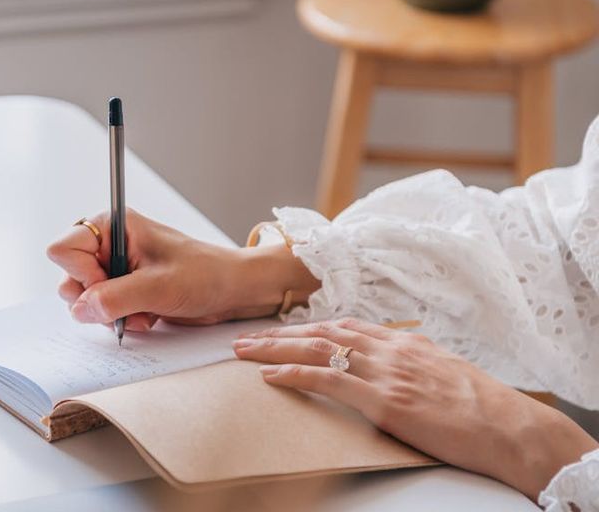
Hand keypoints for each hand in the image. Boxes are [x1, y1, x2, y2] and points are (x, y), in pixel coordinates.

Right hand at [46, 209, 319, 330]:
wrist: (233, 291)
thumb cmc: (205, 274)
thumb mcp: (159, 286)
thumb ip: (114, 298)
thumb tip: (80, 309)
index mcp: (114, 226)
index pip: (64, 249)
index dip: (81, 274)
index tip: (108, 286)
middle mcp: (111, 245)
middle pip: (69, 276)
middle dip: (95, 299)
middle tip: (127, 303)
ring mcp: (117, 268)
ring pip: (84, 298)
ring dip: (110, 313)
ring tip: (143, 311)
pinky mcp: (125, 289)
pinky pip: (103, 311)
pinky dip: (122, 320)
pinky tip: (148, 316)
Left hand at [233, 319, 597, 500]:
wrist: (508, 425)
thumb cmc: (479, 404)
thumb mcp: (439, 370)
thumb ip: (407, 362)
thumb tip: (387, 365)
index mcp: (401, 341)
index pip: (342, 327)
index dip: (306, 328)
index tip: (281, 331)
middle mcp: (387, 348)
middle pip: (320, 333)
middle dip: (279, 334)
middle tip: (244, 337)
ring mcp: (384, 371)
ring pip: (316, 350)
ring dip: (275, 348)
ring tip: (243, 351)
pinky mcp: (384, 399)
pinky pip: (328, 380)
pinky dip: (295, 375)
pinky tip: (271, 375)